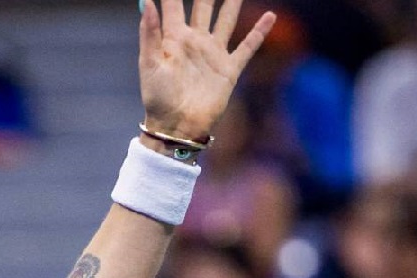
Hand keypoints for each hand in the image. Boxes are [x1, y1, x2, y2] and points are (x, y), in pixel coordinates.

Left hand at [138, 0, 275, 140]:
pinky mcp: (228, 69)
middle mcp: (195, 40)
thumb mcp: (149, 64)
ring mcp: (213, 54)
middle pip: (204, 5)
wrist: (177, 126)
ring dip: (232, 3)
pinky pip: (247, 47)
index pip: (174, 3)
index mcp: (174, 37)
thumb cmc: (158, 98)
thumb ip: (149, 33)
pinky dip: (259, 32)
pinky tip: (270, 15)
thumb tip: (146, 1)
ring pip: (226, 19)